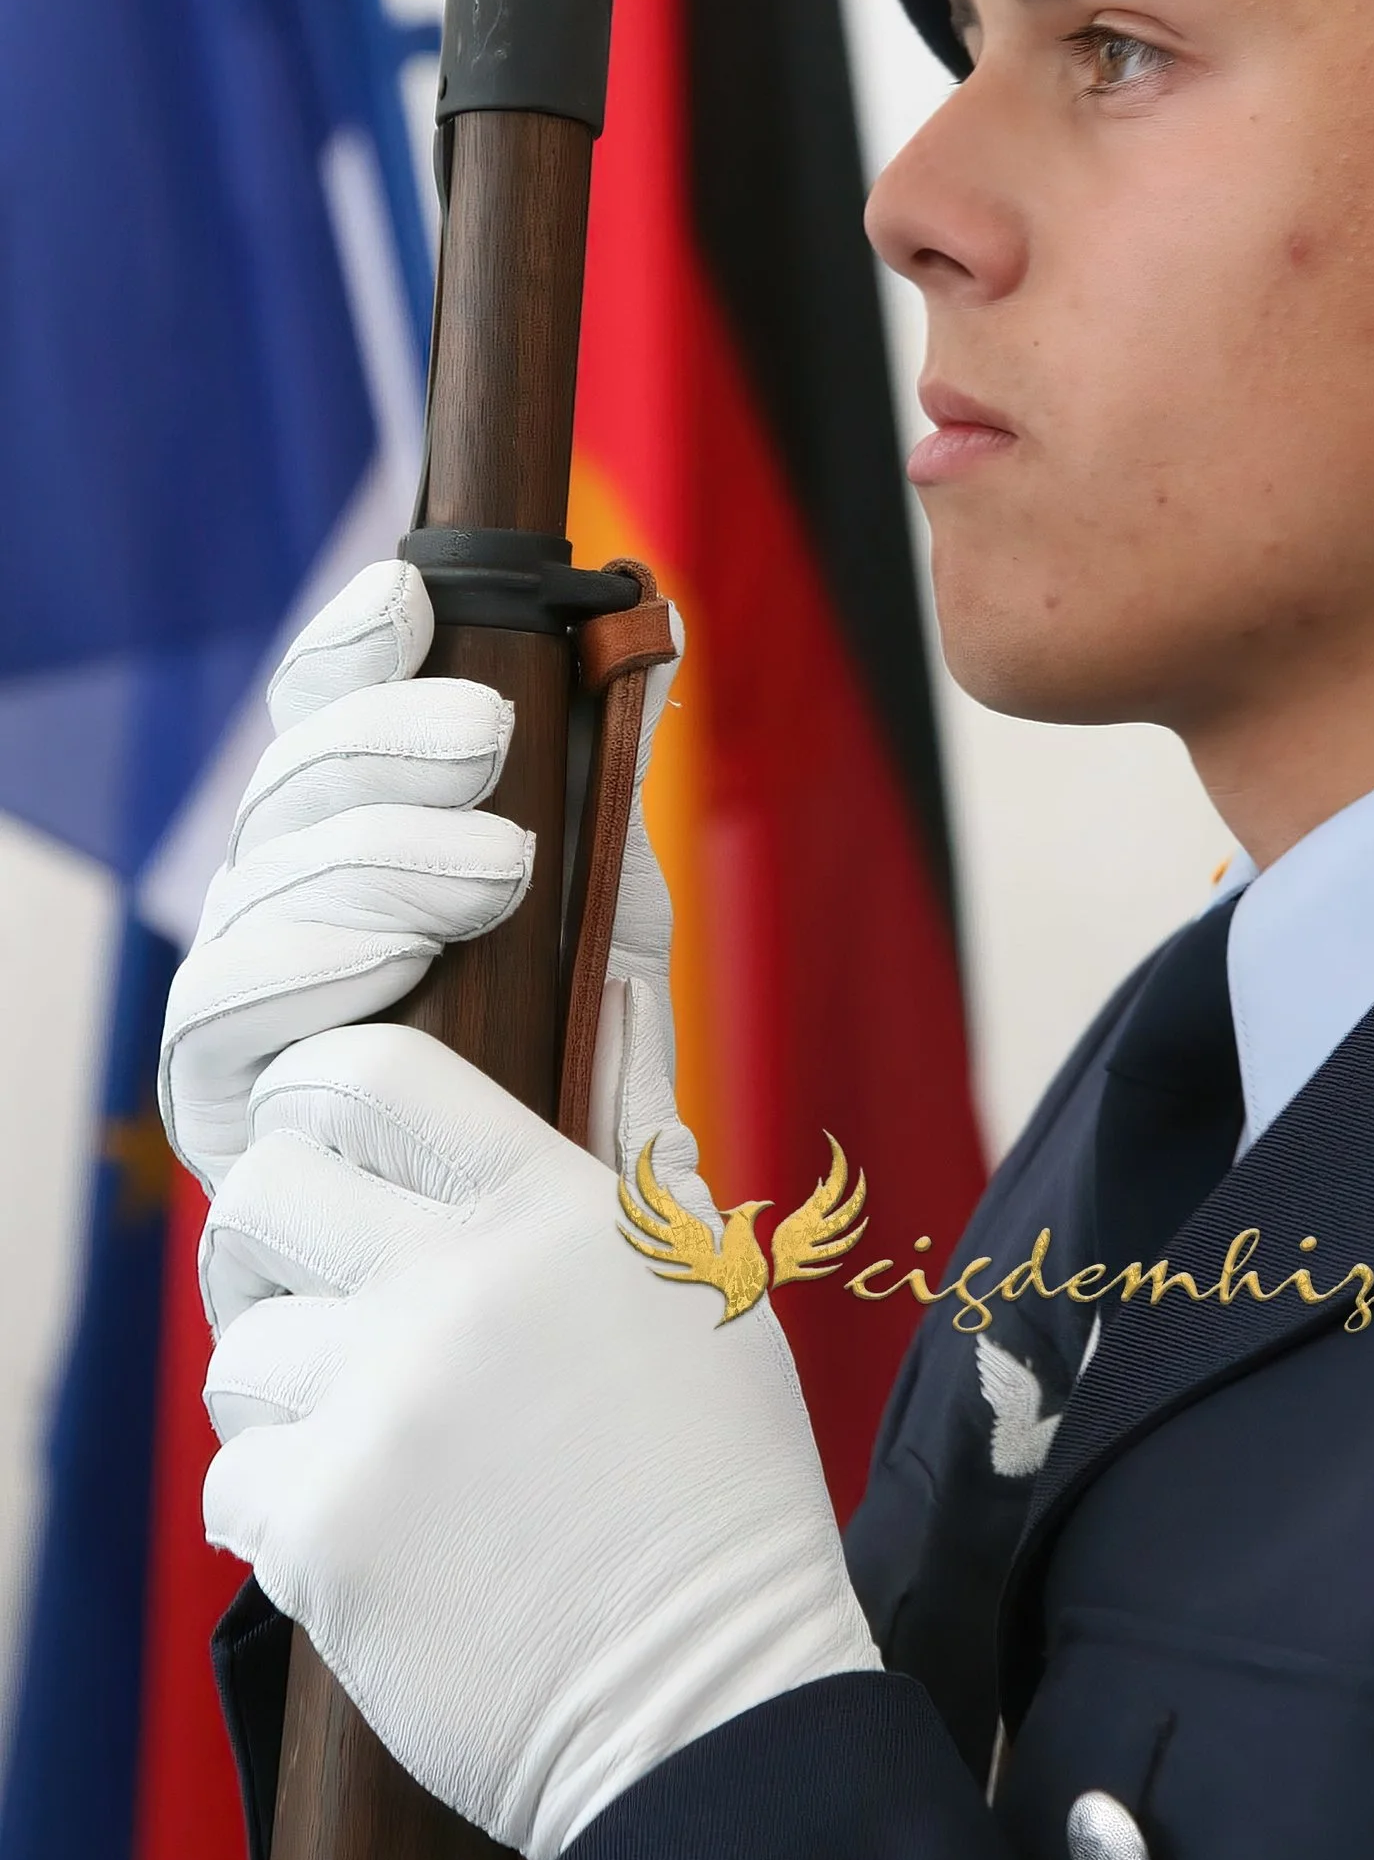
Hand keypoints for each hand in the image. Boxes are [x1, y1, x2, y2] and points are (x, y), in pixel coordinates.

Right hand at [158, 555, 689, 1191]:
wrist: (569, 1263)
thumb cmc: (579, 1079)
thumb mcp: (612, 920)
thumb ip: (613, 793)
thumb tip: (665, 637)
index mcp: (348, 847)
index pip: (319, 718)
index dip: (351, 651)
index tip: (409, 595)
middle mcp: (280, 912)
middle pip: (285, 789)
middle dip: (384, 743)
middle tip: (491, 738)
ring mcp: (242, 1008)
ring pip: (253, 888)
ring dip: (368, 858)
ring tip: (489, 872)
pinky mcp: (223, 1110)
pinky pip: (221, 1021)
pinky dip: (304, 976)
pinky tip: (384, 963)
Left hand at [200, 1023, 876, 1859]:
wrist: (710, 1702)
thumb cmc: (720, 1495)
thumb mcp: (703, 1291)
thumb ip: (632, 1154)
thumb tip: (618, 995)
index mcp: (556, 1213)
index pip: (370, 1077)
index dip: (327, 1100)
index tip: (333, 1144)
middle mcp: (459, 1291)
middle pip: (261, 1192)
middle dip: (278, 1246)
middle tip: (330, 1302)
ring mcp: (385, 1410)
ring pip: (238, 1354)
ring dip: (288, 1397)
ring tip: (379, 1448)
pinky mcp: (325, 1532)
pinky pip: (233, 1482)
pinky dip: (286, 1515)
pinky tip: (377, 1539)